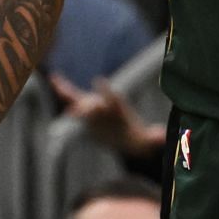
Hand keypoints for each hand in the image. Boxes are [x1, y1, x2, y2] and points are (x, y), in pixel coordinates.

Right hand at [51, 73, 166, 158]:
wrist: (126, 137)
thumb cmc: (137, 139)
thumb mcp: (145, 140)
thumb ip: (153, 138)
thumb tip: (164, 137)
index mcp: (118, 108)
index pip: (112, 98)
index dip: (106, 91)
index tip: (98, 80)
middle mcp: (104, 105)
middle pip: (93, 102)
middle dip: (86, 104)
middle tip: (76, 108)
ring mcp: (93, 106)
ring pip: (79, 98)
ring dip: (67, 91)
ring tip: (56, 80)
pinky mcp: (84, 110)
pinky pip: (71, 99)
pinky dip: (62, 89)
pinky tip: (54, 78)